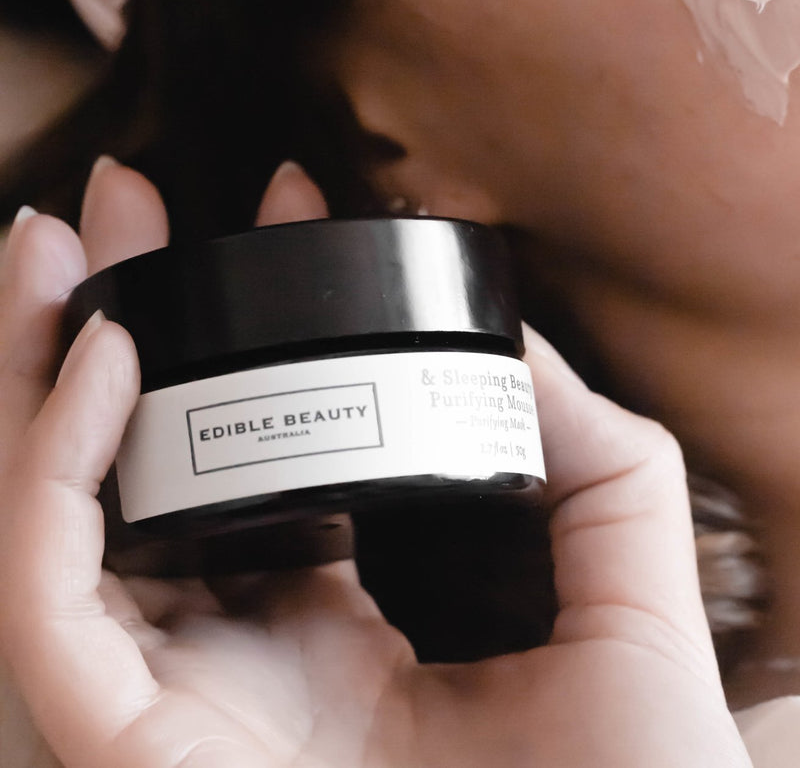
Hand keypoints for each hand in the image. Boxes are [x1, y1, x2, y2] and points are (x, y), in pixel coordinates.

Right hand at [0, 160, 749, 767]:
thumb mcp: (628, 594)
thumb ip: (588, 456)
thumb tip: (518, 340)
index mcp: (344, 629)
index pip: (260, 460)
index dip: (260, 332)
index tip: (290, 206)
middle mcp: (244, 660)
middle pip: (141, 472)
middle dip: (118, 322)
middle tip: (121, 200)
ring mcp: (179, 704)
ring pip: (64, 519)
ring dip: (43, 372)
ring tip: (55, 240)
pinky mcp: (129, 750)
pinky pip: (58, 592)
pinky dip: (57, 470)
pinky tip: (105, 361)